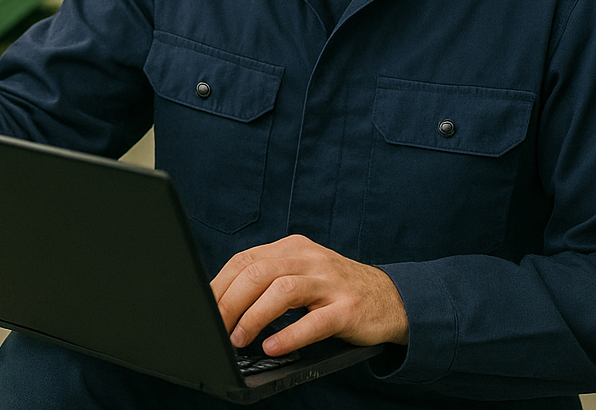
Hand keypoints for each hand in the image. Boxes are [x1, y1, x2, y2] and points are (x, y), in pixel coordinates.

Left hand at [210, 234, 407, 356]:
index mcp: (293, 248)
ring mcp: (330, 283)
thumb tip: (221, 304)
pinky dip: (289, 335)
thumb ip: (268, 281)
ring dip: (254, 316)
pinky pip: (314, 321)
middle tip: (215, 327)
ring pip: (282, 290)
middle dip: (230, 302)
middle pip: (258, 272)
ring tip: (239, 339)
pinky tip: (272, 346)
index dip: (219, 285)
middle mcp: (310, 259)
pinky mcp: (347, 309)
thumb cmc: (337, 291)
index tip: (203, 308)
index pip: (246, 260)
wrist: (392, 299)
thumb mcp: (302, 275)